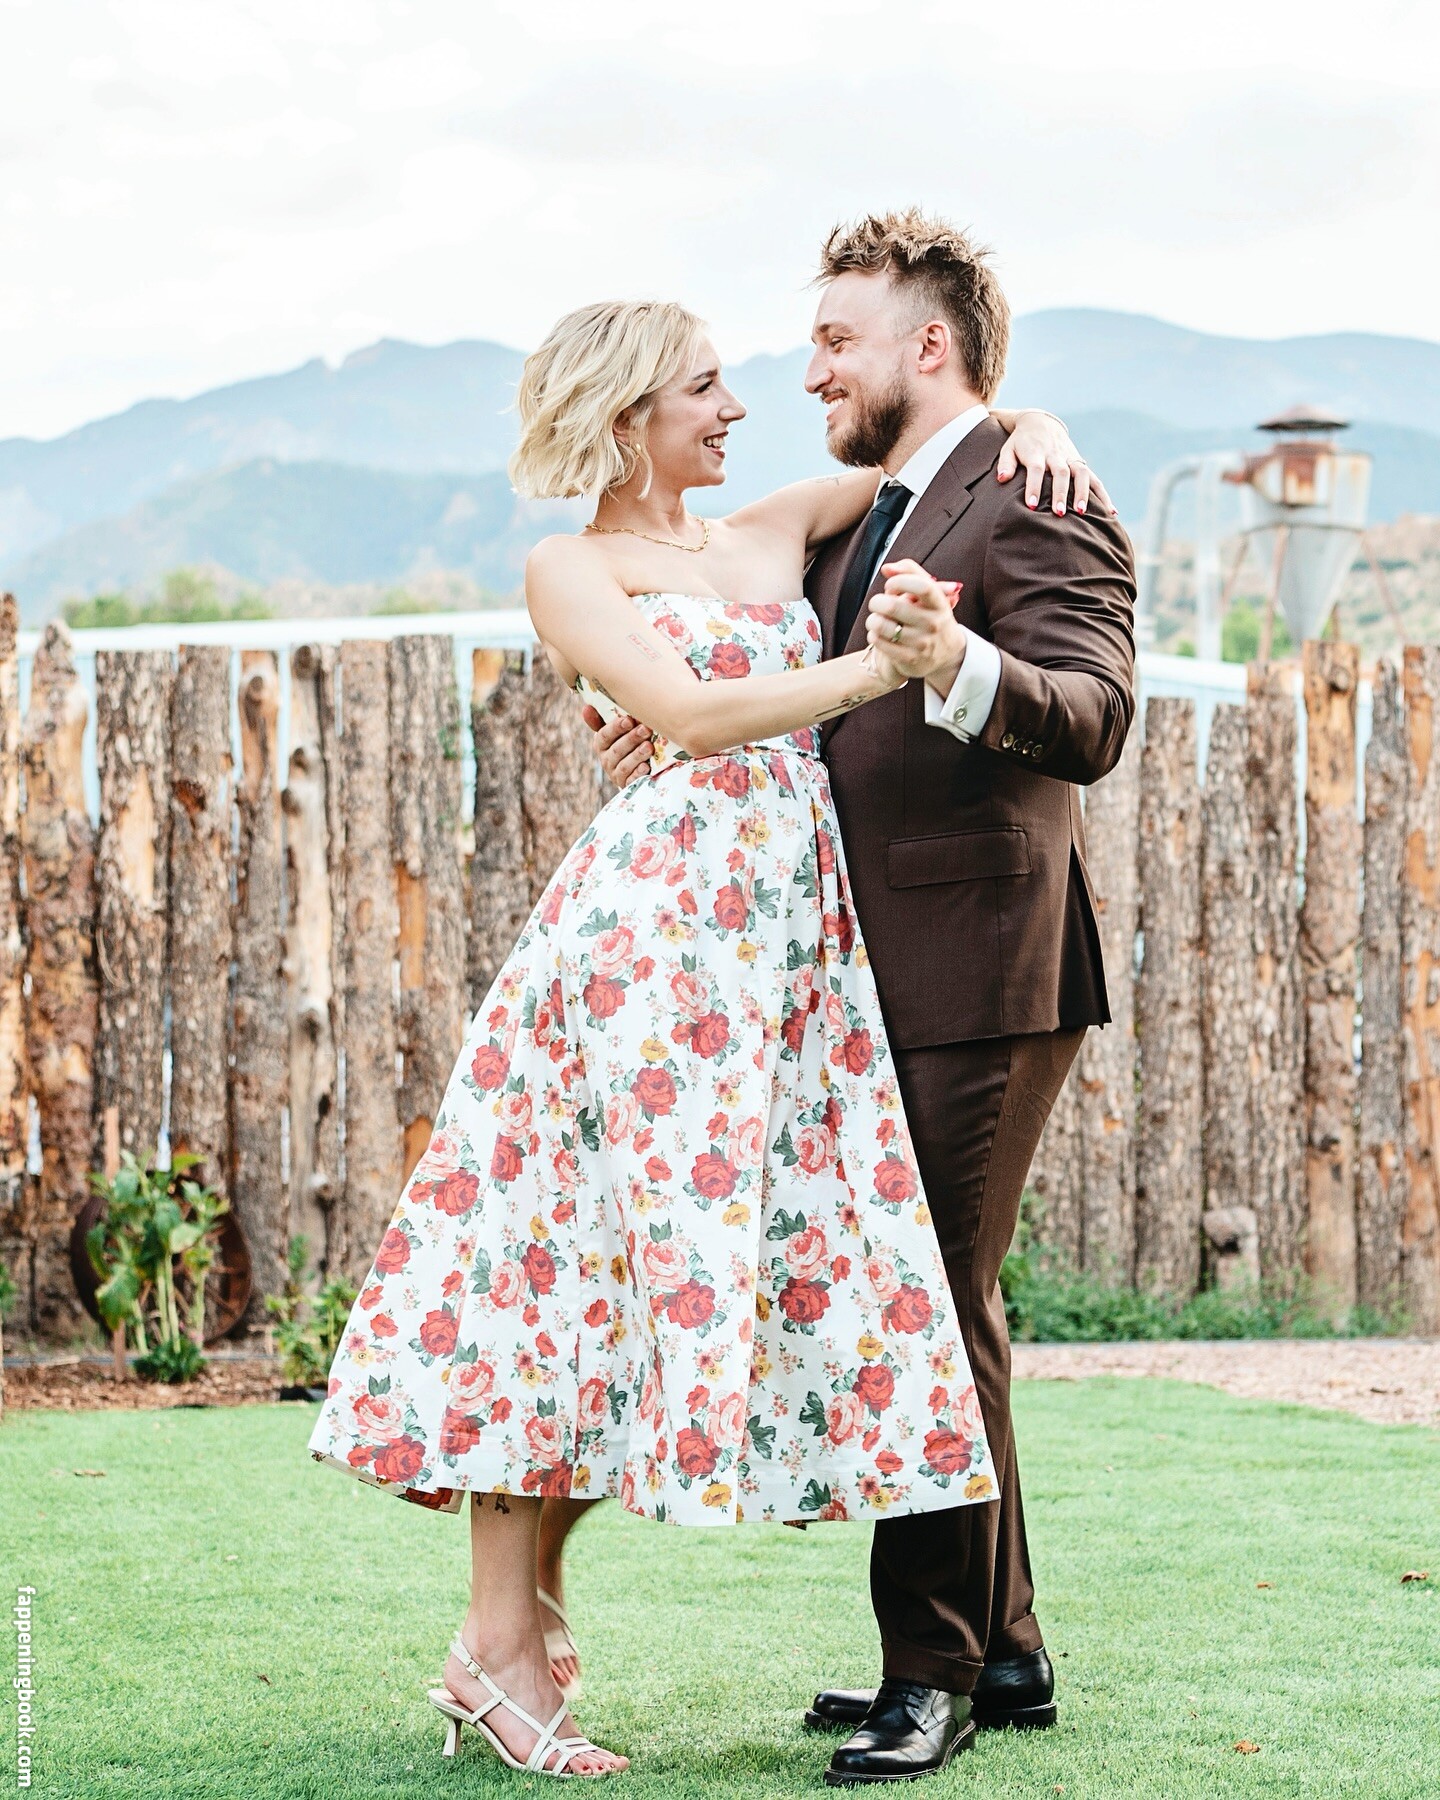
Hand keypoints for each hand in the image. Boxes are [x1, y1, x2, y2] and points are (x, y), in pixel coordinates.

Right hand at [582, 704, 653, 784]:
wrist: (631, 769)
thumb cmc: (623, 743)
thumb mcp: (612, 732)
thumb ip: (600, 720)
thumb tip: (586, 707)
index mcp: (601, 745)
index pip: (604, 735)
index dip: (616, 728)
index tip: (629, 719)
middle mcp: (606, 760)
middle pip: (617, 750)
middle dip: (631, 739)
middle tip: (645, 729)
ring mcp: (616, 774)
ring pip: (624, 765)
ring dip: (636, 755)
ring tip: (649, 747)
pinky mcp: (627, 785)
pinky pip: (631, 780)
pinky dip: (638, 773)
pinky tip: (646, 766)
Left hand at [864, 561, 965, 690]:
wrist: (945, 654)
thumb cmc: (930, 615)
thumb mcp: (929, 592)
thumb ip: (910, 572)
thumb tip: (886, 568)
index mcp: (939, 604)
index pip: (923, 586)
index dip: (900, 581)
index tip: (890, 586)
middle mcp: (933, 624)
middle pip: (893, 606)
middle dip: (877, 601)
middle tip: (877, 603)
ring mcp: (921, 644)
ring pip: (881, 626)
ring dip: (872, 620)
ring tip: (876, 620)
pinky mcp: (909, 660)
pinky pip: (879, 642)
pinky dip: (873, 635)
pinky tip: (879, 634)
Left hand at [996, 410, 1114, 516]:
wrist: (1040, 422)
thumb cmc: (1021, 442)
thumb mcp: (1009, 448)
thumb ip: (1005, 464)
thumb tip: (1002, 479)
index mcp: (1037, 452)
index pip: (1036, 469)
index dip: (1034, 486)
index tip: (1031, 504)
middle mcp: (1056, 455)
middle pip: (1061, 473)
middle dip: (1061, 493)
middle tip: (1059, 513)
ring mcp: (1071, 458)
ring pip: (1080, 474)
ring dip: (1083, 493)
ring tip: (1082, 512)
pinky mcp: (1080, 464)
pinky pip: (1094, 479)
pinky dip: (1103, 495)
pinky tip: (1111, 512)